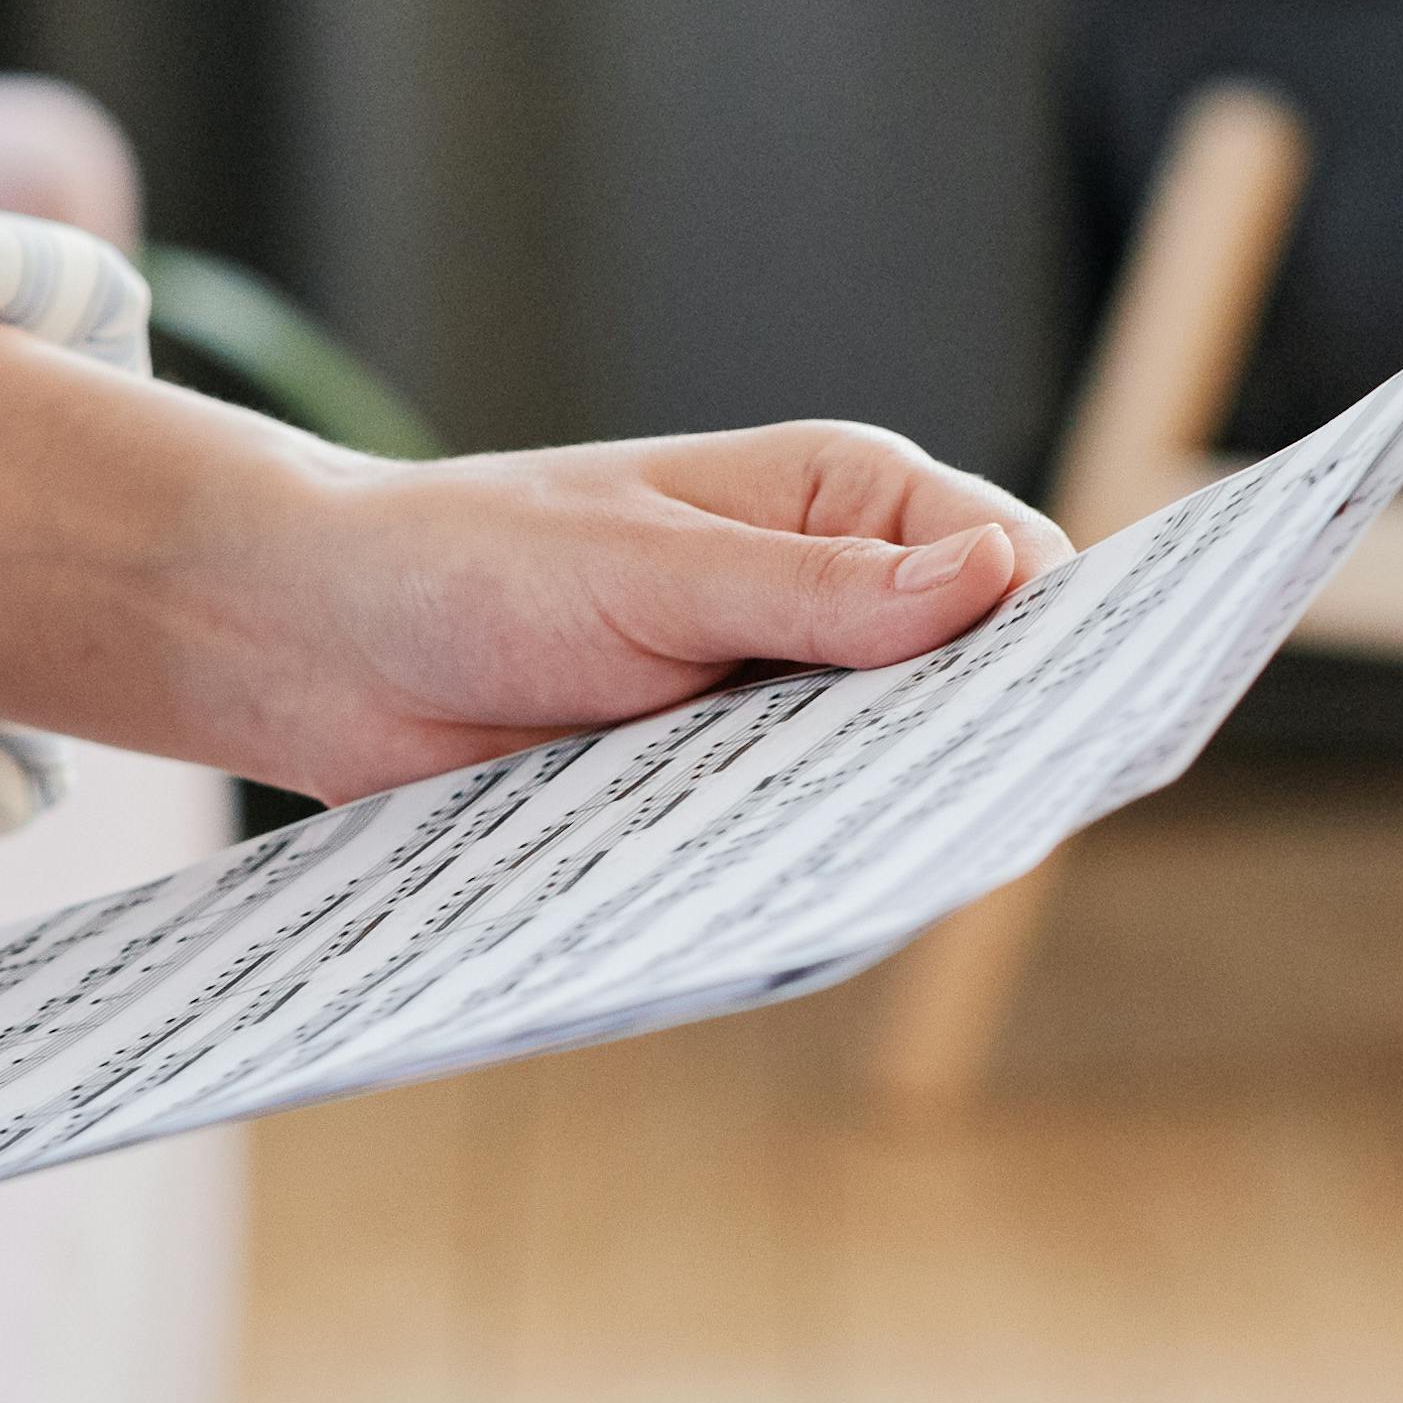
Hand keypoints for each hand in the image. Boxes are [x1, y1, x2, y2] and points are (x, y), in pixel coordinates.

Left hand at [213, 416, 1062, 800]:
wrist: (325, 647)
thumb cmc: (472, 564)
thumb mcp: (645, 571)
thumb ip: (810, 589)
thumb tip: (992, 583)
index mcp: (849, 500)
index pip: (1017, 567)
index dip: (1065, 641)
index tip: (1078, 722)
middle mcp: (842, 598)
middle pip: (981, 685)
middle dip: (988, 750)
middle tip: (988, 823)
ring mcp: (789, 702)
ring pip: (900, 774)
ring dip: (896, 819)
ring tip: (893, 871)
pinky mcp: (727, 788)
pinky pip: (805, 835)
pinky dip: (813, 866)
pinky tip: (808, 903)